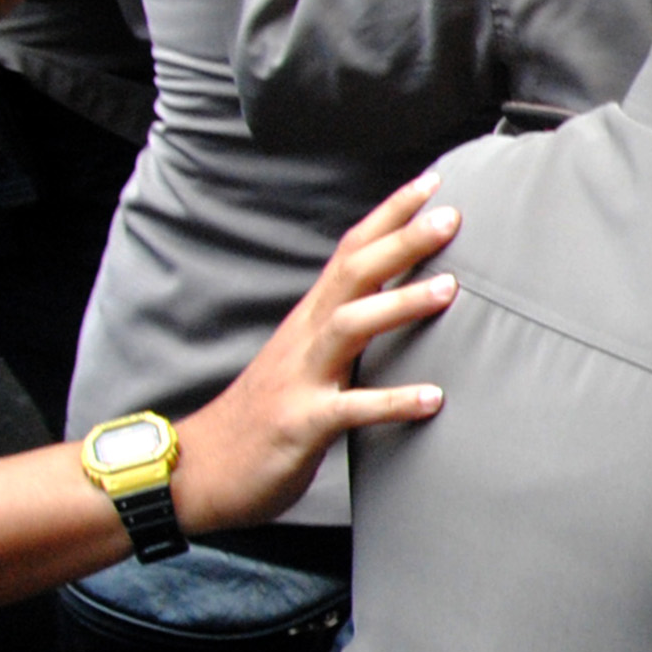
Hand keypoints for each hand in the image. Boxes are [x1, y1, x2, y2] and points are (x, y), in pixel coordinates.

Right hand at [170, 173, 461, 534]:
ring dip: (399, 304)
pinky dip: (391, 401)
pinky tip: (433, 399)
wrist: (199, 469)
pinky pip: (349, 409)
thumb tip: (400, 303)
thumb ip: (346, 329)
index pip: (351, 251)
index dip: (389, 215)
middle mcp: (305, 338)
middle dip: (400, 241)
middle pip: (353, 274)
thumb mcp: (307, 360)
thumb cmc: (265, 413)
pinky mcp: (300, 423)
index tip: (433, 183)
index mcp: (310, 319)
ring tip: (450, 289)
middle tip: (451, 216)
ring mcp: (301, 378)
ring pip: (349, 326)